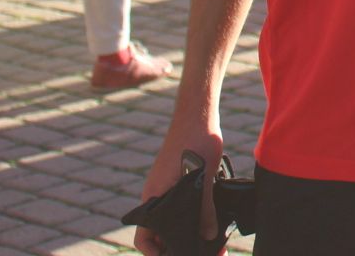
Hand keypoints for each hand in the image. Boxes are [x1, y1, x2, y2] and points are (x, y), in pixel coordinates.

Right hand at [134, 120, 224, 255]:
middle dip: (176, 243)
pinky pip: (177, 203)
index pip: (144, 237)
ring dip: (186, 228)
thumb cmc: (196, 141)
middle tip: (203, 250)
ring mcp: (164, 186)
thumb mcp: (203, 178)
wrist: (197, 113)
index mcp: (154, 197)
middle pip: (159, 231)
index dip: (156, 252)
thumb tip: (209, 237)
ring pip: (171, 217)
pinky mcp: (175, 178)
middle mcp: (155, 194)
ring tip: (210, 238)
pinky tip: (211, 215)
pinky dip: (190, 212)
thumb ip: (205, 208)